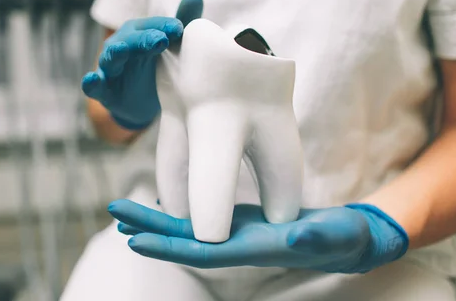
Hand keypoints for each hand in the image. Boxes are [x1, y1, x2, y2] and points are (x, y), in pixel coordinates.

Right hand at [82, 0, 203, 129]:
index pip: (151, 26)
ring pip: (110, 58)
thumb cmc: (158, 68)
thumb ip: (184, 20)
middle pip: (130, 39)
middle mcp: (120, 45)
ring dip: (115, 53)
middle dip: (144, 38)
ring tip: (121, 49)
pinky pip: (94, 87)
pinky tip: (90, 79)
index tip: (180, 29)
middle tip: (161, 40)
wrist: (146, 104)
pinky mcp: (103, 91)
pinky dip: (91, 83)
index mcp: (138, 33)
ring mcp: (109, 68)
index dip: (164, 26)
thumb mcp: (172, 47)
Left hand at [108, 200, 408, 273]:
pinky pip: (199, 218)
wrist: (341, 239)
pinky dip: (176, 212)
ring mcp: (234, 233)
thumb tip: (295, 239)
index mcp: (252, 248)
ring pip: (188, 228)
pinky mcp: (236, 220)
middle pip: (185, 240)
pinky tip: (158, 203)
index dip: (170, 246)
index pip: (203, 251)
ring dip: (156, 220)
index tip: (136, 241)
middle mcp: (236, 244)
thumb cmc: (339, 239)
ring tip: (123, 212)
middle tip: (114, 214)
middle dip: (150, 229)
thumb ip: (316, 238)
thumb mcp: (334, 235)